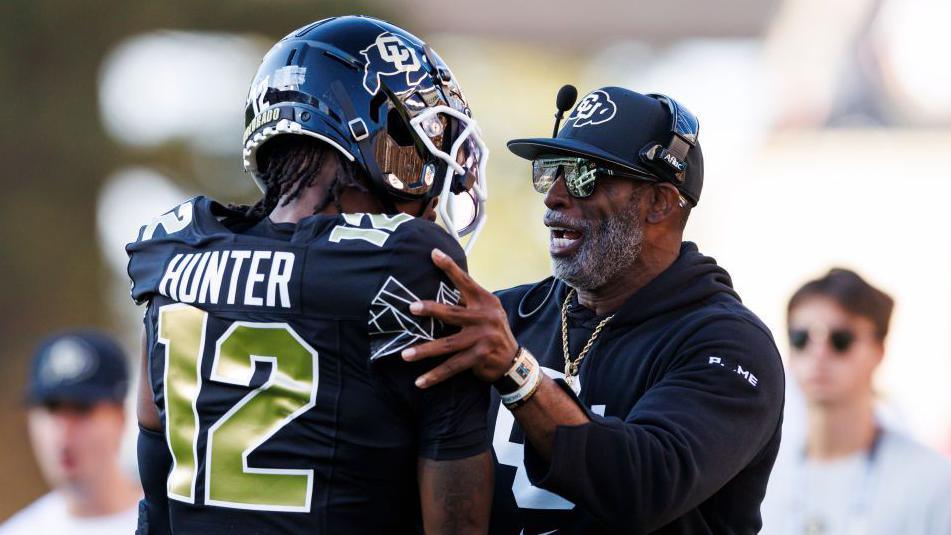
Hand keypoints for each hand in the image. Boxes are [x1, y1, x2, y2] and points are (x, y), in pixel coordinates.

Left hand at [401, 248, 518, 387]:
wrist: (513, 360)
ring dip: (425, 351)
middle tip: (411, 308)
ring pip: (447, 345)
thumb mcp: (487, 311)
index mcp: (485, 301)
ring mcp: (482, 339)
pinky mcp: (479, 357)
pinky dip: (436, 375)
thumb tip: (439, 289)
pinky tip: (420, 382)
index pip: (465, 281)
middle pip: (452, 313)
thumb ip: (468, 302)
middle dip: (431, 310)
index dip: (449, 267)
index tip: (433, 253)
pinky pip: (453, 367)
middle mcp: (484, 318)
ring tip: (405, 354)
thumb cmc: (492, 331)